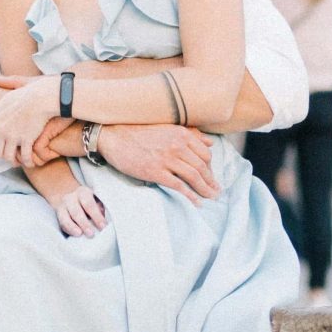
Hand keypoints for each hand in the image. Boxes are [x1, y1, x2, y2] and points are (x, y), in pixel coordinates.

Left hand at [0, 74, 60, 166]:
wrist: (42, 97)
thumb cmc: (25, 96)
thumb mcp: (5, 100)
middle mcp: (1, 129)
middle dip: (3, 156)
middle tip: (10, 156)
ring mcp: (13, 135)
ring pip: (8, 157)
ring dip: (14, 161)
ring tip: (20, 160)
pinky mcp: (26, 139)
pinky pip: (24, 157)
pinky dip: (27, 162)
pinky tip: (31, 162)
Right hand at [49, 182, 106, 237]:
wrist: (70, 197)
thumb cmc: (87, 201)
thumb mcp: (95, 200)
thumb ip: (100, 207)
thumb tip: (102, 216)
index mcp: (83, 193)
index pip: (89, 204)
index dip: (96, 216)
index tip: (103, 226)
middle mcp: (71, 198)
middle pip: (76, 211)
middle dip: (84, 223)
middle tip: (91, 234)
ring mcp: (62, 206)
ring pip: (65, 217)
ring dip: (72, 227)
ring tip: (79, 234)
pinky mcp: (58, 215)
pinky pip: (61, 223)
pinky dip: (68, 229)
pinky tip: (74, 235)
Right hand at [98, 123, 218, 201]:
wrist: (115, 137)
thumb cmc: (140, 132)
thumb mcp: (167, 127)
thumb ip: (189, 133)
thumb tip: (210, 142)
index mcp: (181, 134)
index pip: (205, 153)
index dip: (211, 167)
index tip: (211, 176)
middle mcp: (177, 145)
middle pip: (202, 166)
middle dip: (211, 181)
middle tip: (217, 191)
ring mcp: (167, 159)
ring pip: (194, 177)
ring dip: (205, 189)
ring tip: (211, 198)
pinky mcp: (156, 172)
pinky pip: (179, 186)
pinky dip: (191, 196)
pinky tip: (197, 203)